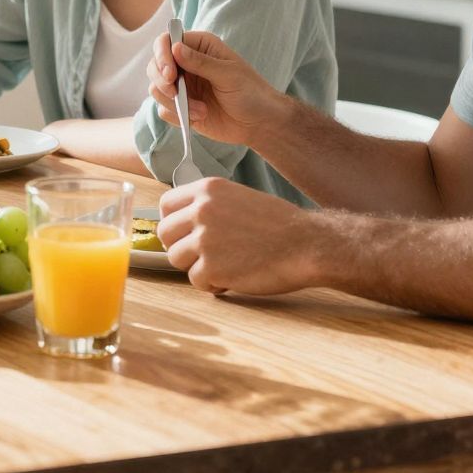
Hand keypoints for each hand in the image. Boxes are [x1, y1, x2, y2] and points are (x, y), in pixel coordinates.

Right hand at [148, 29, 287, 148]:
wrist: (258, 124)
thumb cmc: (250, 93)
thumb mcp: (229, 75)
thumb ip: (201, 62)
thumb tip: (174, 48)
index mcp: (199, 47)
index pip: (166, 41)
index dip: (162, 55)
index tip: (170, 74)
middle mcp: (186, 63)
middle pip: (155, 65)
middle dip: (161, 81)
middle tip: (175, 94)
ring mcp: (182, 86)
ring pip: (156, 89)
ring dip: (174, 103)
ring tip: (200, 111)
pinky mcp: (181, 106)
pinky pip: (163, 109)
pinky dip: (177, 115)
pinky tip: (199, 117)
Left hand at [157, 179, 316, 295]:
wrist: (306, 244)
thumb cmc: (279, 224)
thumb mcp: (239, 198)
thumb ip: (209, 206)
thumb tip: (183, 222)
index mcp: (208, 189)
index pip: (166, 205)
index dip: (174, 222)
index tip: (185, 233)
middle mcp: (201, 210)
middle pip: (165, 233)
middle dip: (181, 246)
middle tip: (204, 254)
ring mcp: (204, 238)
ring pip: (175, 258)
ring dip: (196, 266)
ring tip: (224, 264)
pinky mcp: (212, 266)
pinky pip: (195, 280)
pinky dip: (213, 283)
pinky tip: (234, 276)